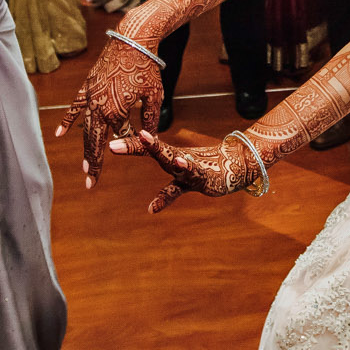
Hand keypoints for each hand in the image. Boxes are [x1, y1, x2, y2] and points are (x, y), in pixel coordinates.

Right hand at [58, 32, 166, 187]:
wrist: (133, 39)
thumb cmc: (147, 68)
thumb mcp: (155, 97)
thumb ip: (151, 121)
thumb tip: (150, 139)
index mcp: (115, 111)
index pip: (113, 143)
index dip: (108, 161)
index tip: (97, 181)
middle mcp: (99, 106)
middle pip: (94, 141)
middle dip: (92, 163)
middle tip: (89, 182)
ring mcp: (91, 96)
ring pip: (85, 127)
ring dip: (84, 147)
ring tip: (84, 166)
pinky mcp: (88, 86)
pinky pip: (76, 107)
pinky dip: (68, 120)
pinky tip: (58, 134)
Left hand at [108, 126, 256, 214]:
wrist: (240, 164)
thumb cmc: (209, 172)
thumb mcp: (187, 180)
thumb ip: (170, 192)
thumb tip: (150, 210)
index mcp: (172, 156)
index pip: (146, 149)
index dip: (129, 145)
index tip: (109, 143)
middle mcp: (178, 160)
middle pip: (154, 151)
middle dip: (133, 146)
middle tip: (112, 145)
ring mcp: (188, 168)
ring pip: (170, 158)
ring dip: (157, 150)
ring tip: (144, 138)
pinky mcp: (200, 179)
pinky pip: (187, 179)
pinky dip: (176, 179)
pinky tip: (169, 178)